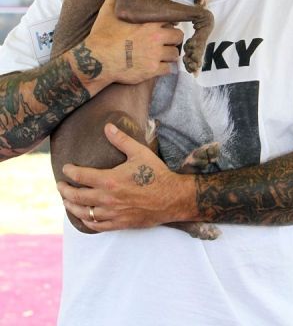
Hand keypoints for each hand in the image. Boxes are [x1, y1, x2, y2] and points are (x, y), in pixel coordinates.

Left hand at [57, 123, 195, 231]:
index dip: (70, 171)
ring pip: (84, 213)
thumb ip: (121, 139)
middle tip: (60, 185)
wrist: (171, 197)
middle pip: (77, 196)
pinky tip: (84, 217)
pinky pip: (97, 226)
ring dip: (72, 206)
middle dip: (65, 190)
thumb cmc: (156, 174)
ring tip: (66, 201)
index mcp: (110, 180)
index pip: (81, 176)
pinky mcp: (119, 223)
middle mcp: (107, 199)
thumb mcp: (139, 152)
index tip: (65, 168)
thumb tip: (107, 126)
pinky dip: (86, 221)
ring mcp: (112, 213)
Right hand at [84, 0, 183, 86]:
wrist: (96, 60)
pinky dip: (164, 69)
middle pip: (178, 36)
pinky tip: (156, 66)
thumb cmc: (102, 35)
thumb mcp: (107, 11)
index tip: (164, 27)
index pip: (172, 20)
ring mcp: (155, 55)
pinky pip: (168, 70)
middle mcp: (156, 38)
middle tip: (165, 42)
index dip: (169, 24)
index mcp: (149, 22)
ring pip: (175, 54)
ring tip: (161, 55)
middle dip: (173, 39)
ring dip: (170, 55)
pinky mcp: (152, 70)